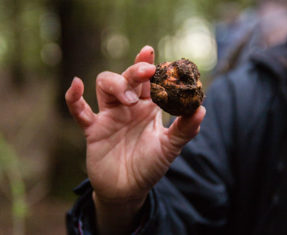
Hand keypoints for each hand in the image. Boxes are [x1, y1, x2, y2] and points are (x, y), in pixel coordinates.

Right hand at [65, 46, 205, 232]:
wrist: (128, 190)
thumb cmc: (150, 166)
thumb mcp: (170, 148)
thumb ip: (184, 129)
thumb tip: (201, 109)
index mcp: (148, 108)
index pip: (148, 81)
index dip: (148, 66)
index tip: (151, 52)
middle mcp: (128, 108)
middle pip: (127, 78)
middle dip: (135, 71)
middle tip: (147, 72)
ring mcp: (109, 116)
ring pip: (105, 86)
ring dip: (116, 85)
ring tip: (129, 100)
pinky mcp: (93, 129)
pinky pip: (79, 110)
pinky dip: (74, 98)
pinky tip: (76, 84)